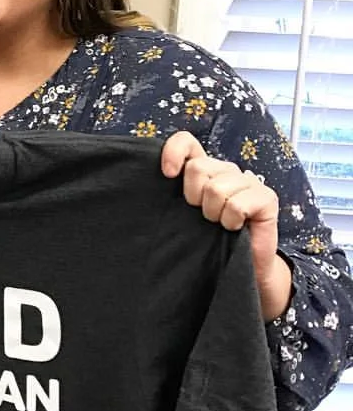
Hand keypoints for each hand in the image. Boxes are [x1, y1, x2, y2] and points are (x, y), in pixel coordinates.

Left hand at [161, 131, 290, 322]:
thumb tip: (143, 181)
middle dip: (193, 197)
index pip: (187, 141)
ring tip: (218, 224)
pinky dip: (231, 221)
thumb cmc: (205, 240)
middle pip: (198, 167)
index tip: (167, 175)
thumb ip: (168, 195)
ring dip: (213, 214)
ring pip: (216, 188)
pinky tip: (234, 228)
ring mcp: (248, 182)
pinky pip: (237, 205)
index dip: (173, 152)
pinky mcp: (267, 197)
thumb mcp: (180, 215)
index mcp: (205, 169)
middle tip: (201, 215)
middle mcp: (226, 170)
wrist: (237, 268)